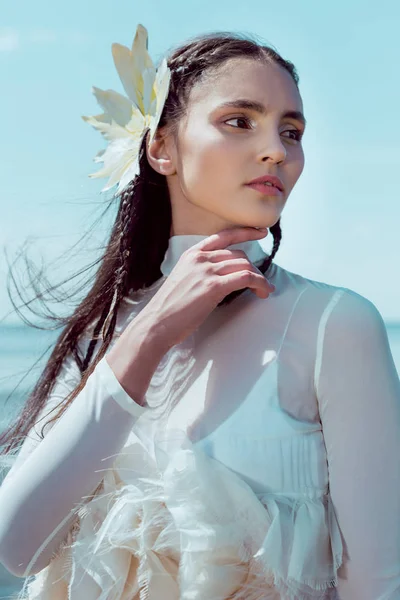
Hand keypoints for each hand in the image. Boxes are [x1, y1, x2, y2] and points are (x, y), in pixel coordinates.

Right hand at [141, 226, 274, 349]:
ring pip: (245, 265)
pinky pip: (246, 278)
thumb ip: (201, 272)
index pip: (224, 236)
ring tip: (265, 290)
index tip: (261, 232)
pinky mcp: (213, 287)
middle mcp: (200, 258)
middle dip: (254, 268)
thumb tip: (225, 275)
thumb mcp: (184, 279)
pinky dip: (260, 283)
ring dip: (260, 278)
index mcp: (192, 254)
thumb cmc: (170, 308)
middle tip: (261, 282)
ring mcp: (206, 271)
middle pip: (238, 254)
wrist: (157, 323)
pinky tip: (264, 291)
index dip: (245, 232)